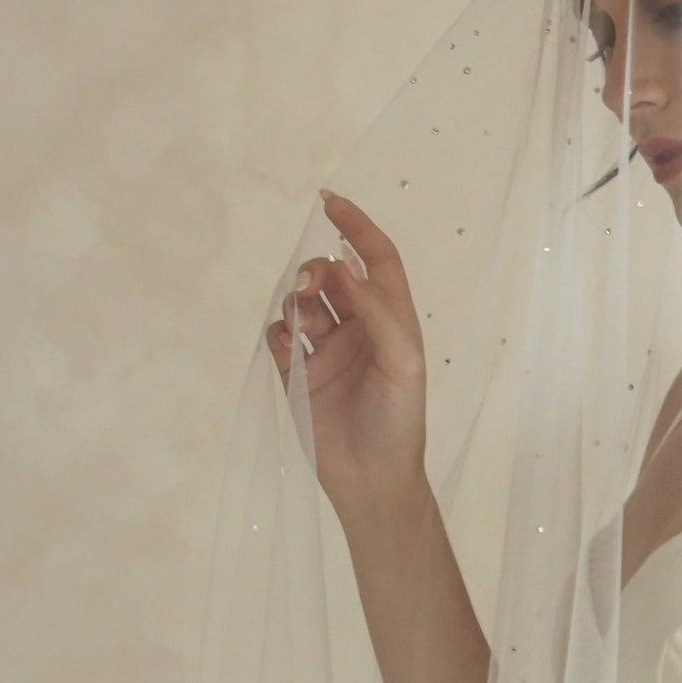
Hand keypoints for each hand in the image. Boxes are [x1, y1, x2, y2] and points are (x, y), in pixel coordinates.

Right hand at [265, 191, 428, 519]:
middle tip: (308, 284)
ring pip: (303, 302)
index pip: (376, 260)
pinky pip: (280, 337)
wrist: (371, 479)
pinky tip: (288, 346)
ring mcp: (327, 351)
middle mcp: (360, 329)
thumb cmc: (398, 422)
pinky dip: (279, 331)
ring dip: (297, 299)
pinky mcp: (299, 375)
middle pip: (332, 276)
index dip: (357, 228)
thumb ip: (377, 311)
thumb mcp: (402, 362)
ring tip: (300, 319)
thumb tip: (344, 266)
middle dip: (317, 270)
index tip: (330, 203)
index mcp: (392, 321)